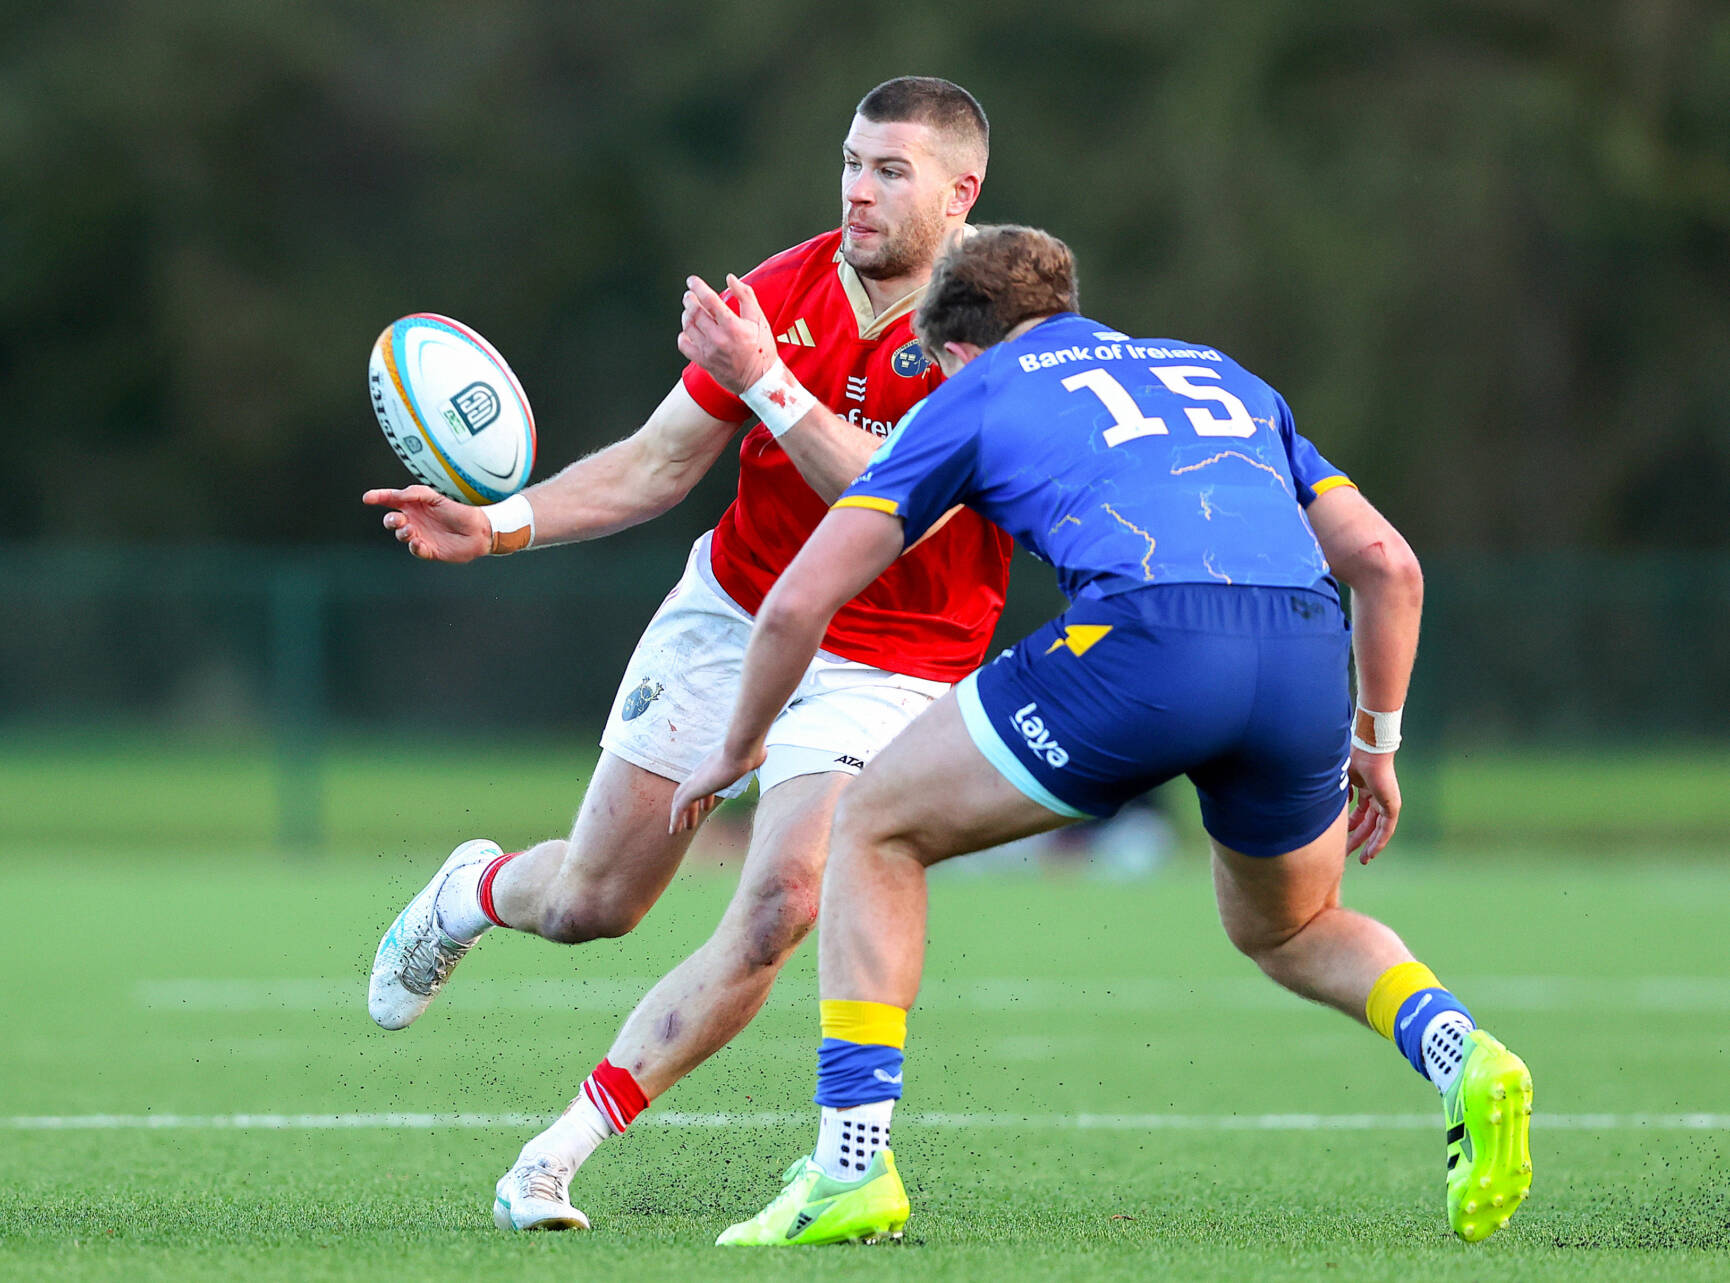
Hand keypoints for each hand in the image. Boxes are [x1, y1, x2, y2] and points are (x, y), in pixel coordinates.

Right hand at [362, 486, 490, 561]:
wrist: (481, 528)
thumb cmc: (462, 508)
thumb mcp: (438, 495)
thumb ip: (417, 493)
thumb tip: (398, 496)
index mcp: (416, 503)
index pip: (393, 499)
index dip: (379, 497)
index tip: (367, 498)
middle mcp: (416, 519)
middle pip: (392, 519)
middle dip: (390, 520)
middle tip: (398, 520)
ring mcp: (421, 534)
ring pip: (401, 535)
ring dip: (402, 532)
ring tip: (411, 529)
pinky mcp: (429, 550)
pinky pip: (415, 549)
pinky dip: (413, 546)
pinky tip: (417, 542)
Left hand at [668, 741, 766, 832]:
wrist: (741, 750)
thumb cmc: (750, 752)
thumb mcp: (753, 755)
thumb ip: (754, 757)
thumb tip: (762, 755)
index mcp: (714, 766)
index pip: (704, 783)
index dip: (704, 796)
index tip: (705, 807)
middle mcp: (702, 772)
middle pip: (690, 792)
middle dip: (690, 808)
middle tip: (690, 822)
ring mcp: (695, 780)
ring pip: (681, 800)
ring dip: (680, 815)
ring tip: (679, 830)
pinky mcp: (692, 789)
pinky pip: (680, 807)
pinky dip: (675, 819)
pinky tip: (674, 831)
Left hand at [676, 273, 775, 394]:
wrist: (760, 380)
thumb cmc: (762, 349)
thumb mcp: (759, 319)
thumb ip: (745, 296)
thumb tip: (731, 279)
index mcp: (733, 326)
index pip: (709, 300)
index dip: (698, 287)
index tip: (692, 281)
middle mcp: (719, 339)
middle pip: (695, 312)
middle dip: (689, 299)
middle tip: (689, 295)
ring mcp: (709, 351)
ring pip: (688, 327)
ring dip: (686, 315)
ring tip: (690, 310)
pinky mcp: (703, 362)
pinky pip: (684, 345)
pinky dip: (683, 335)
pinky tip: (689, 331)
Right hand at [1346, 748, 1401, 863]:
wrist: (1369, 748)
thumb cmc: (1352, 756)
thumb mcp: (1339, 778)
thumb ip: (1337, 794)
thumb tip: (1332, 810)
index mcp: (1364, 787)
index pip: (1358, 811)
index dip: (1350, 825)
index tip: (1341, 837)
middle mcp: (1376, 795)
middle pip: (1366, 822)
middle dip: (1357, 838)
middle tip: (1347, 852)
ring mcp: (1385, 800)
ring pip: (1377, 828)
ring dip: (1369, 844)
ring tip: (1362, 859)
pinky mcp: (1392, 805)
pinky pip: (1386, 828)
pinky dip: (1379, 841)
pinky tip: (1372, 853)